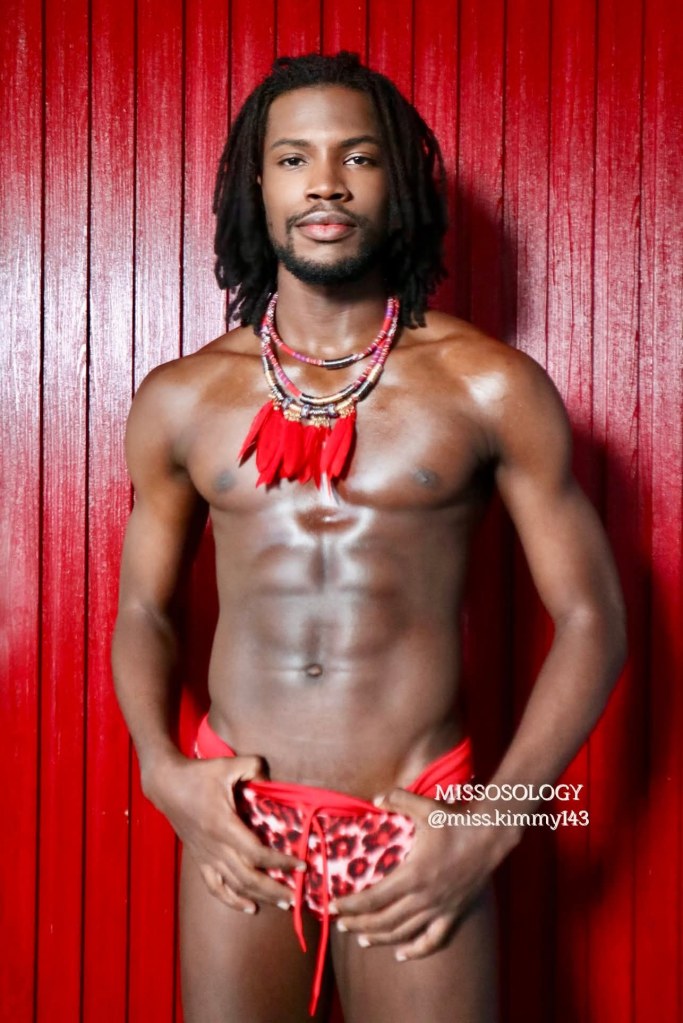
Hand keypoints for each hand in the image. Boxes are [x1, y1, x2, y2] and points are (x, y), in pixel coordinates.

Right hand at [145, 752, 304, 912]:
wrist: (166, 784)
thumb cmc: (198, 774)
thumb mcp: (228, 764)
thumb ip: (253, 767)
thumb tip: (270, 779)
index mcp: (223, 825)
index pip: (257, 853)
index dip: (281, 862)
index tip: (302, 865)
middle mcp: (215, 847)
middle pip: (249, 877)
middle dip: (274, 889)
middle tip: (296, 896)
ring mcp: (206, 856)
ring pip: (235, 885)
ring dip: (259, 896)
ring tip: (282, 903)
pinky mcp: (199, 859)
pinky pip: (215, 887)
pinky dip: (232, 900)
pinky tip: (249, 906)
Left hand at [333, 788, 510, 959]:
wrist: (490, 835)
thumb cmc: (456, 821)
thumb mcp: (425, 807)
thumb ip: (398, 799)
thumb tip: (374, 799)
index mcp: (413, 874)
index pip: (373, 898)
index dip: (351, 905)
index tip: (332, 907)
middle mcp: (424, 897)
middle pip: (383, 920)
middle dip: (358, 924)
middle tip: (340, 925)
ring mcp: (440, 908)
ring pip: (404, 933)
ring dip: (380, 938)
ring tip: (362, 939)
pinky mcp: (454, 913)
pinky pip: (434, 941)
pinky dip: (416, 951)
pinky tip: (401, 955)